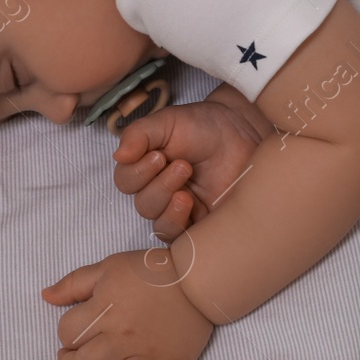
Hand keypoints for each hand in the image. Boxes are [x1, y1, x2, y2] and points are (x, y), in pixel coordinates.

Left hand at [41, 249, 214, 359]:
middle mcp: (125, 338)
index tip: (78, 332)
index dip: (67, 335)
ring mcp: (152, 357)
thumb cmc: (151, 271)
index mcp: (106, 311)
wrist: (199, 276)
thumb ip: (74, 283)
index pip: (67, 334)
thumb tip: (46, 297)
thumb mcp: (108, 267)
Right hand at [112, 87, 269, 242]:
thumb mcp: (168, 121)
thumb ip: (140, 134)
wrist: (241, 133)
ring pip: (158, 224)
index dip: (137, 172)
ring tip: (186, 191)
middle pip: (143, 204)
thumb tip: (118, 155)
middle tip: (183, 165)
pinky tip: (192, 204)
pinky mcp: (200, 223)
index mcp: (146, 168)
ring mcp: (180, 209)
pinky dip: (179, 223)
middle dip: (159, 186)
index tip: (158, 156)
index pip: (126, 181)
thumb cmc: (203, 126)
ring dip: (168, 207)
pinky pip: (180, 237)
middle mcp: (160, 191)